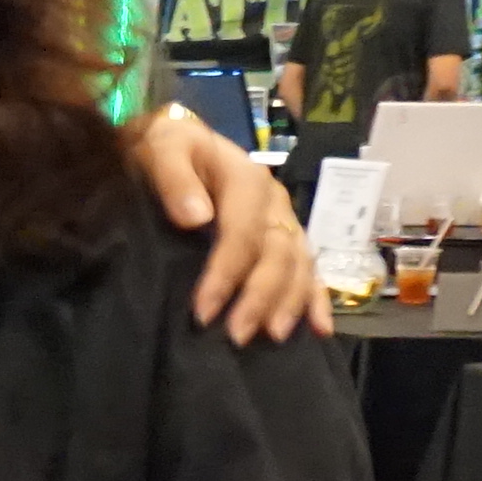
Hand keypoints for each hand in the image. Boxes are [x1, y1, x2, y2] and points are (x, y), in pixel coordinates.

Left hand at [127, 99, 330, 345]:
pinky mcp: (286, 238)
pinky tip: (319, 329)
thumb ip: (174, 177)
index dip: (227, 272)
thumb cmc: (165, 148)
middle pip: (278, 253)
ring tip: (273, 337)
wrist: (174, 144)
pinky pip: (309, 269)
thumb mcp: (162, 147)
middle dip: (260, 297)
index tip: (203, 311)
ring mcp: (284, 221)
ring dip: (289, 303)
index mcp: (247, 179)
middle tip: (236, 336)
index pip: (244, 231)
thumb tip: (196, 217)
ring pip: (299, 264)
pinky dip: (315, 299)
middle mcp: (274, 203)